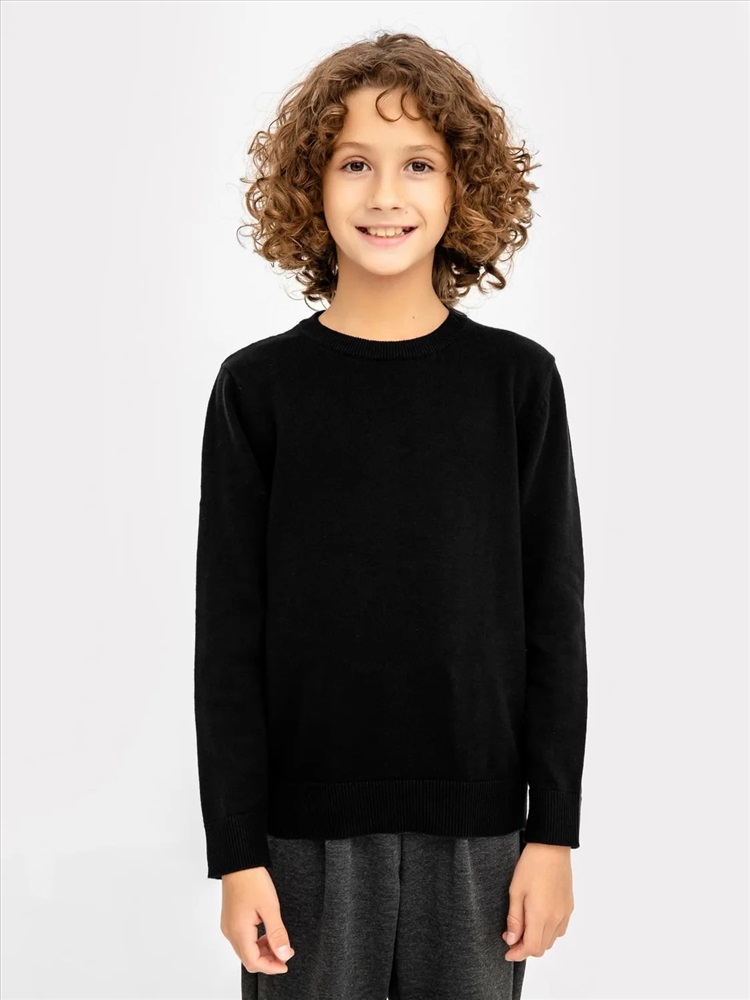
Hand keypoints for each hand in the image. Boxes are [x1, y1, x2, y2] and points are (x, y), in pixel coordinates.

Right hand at [220, 867, 295, 975]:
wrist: (239, 862)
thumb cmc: (252, 880)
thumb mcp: (270, 907)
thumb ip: (277, 933)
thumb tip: (284, 954)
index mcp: (238, 931)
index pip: (253, 962)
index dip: (271, 967)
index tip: (286, 963)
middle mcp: (230, 932)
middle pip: (248, 958)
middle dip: (268, 960)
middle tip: (286, 952)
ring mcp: (228, 926)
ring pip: (245, 950)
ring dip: (262, 951)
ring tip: (279, 942)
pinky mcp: (230, 919)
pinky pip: (242, 939)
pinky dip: (256, 941)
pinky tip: (267, 933)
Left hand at [502, 843, 573, 960]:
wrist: (552, 847)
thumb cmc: (531, 866)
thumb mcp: (516, 891)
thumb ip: (514, 919)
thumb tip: (511, 940)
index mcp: (541, 916)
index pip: (531, 947)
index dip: (517, 954)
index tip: (507, 953)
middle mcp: (556, 919)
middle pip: (542, 947)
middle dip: (525, 949)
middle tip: (511, 938)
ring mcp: (565, 914)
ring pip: (551, 941)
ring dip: (537, 941)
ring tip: (523, 928)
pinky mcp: (569, 907)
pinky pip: (560, 930)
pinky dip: (548, 933)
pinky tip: (538, 921)